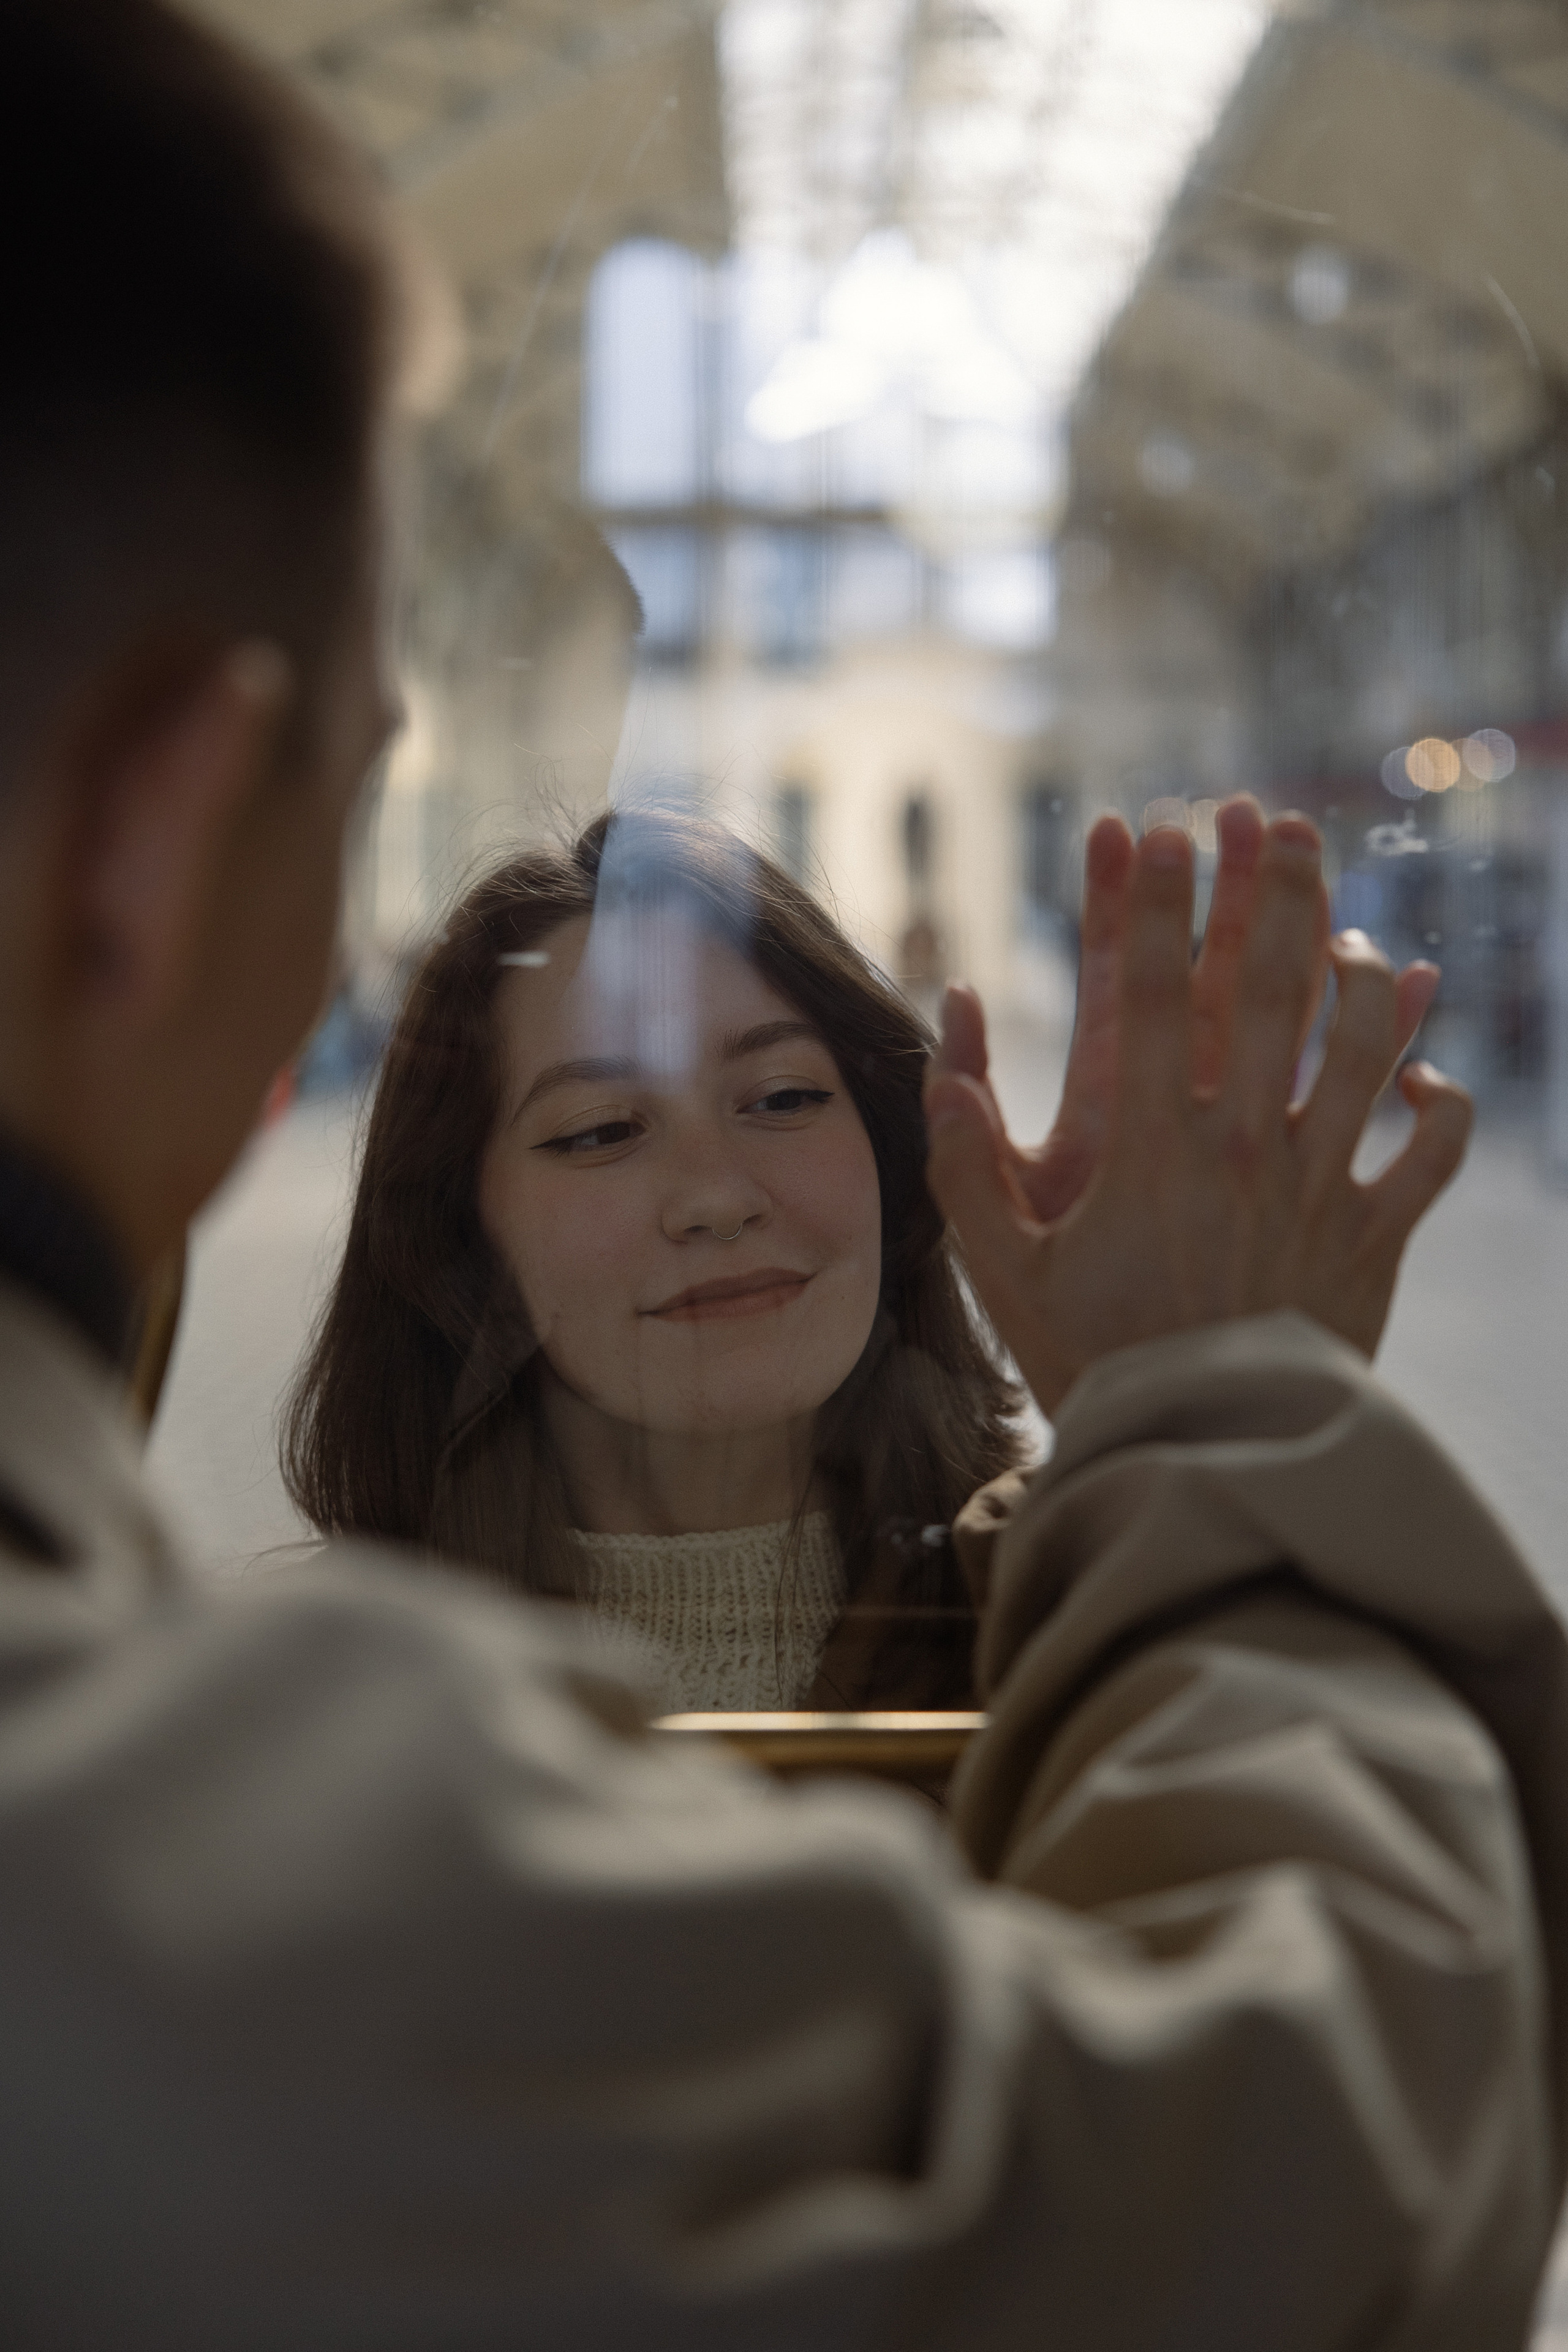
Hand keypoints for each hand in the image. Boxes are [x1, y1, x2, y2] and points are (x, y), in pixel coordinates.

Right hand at [925, 815, 1471, 1414]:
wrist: (1198, 1456)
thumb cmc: (1092, 1360)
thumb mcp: (1002, 1269)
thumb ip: (965, 1163)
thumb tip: (944, 1057)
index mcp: (1151, 1145)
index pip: (1154, 990)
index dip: (1157, 902)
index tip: (1162, 831)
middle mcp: (1244, 1147)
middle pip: (1273, 987)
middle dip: (1277, 891)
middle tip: (1277, 821)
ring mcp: (1318, 1186)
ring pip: (1365, 1047)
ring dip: (1366, 976)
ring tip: (1355, 935)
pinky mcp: (1373, 1236)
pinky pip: (1433, 1152)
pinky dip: (1440, 1104)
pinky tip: (1422, 1076)